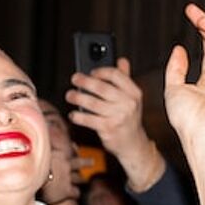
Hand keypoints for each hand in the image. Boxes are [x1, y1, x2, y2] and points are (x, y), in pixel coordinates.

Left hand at [66, 57, 163, 190]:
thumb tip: (122, 60)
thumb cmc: (129, 118)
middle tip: (74, 79)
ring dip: (78, 98)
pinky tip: (73, 114)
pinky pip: (89, 120)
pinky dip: (79, 116)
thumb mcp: (131, 98)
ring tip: (70, 95)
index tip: (91, 72)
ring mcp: (119, 117)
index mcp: (134, 93)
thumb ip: (125, 79)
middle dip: (85, 82)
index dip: (101, 71)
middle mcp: (128, 104)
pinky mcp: (109, 129)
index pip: (116, 75)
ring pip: (93, 103)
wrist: (133, 144)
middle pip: (102, 88)